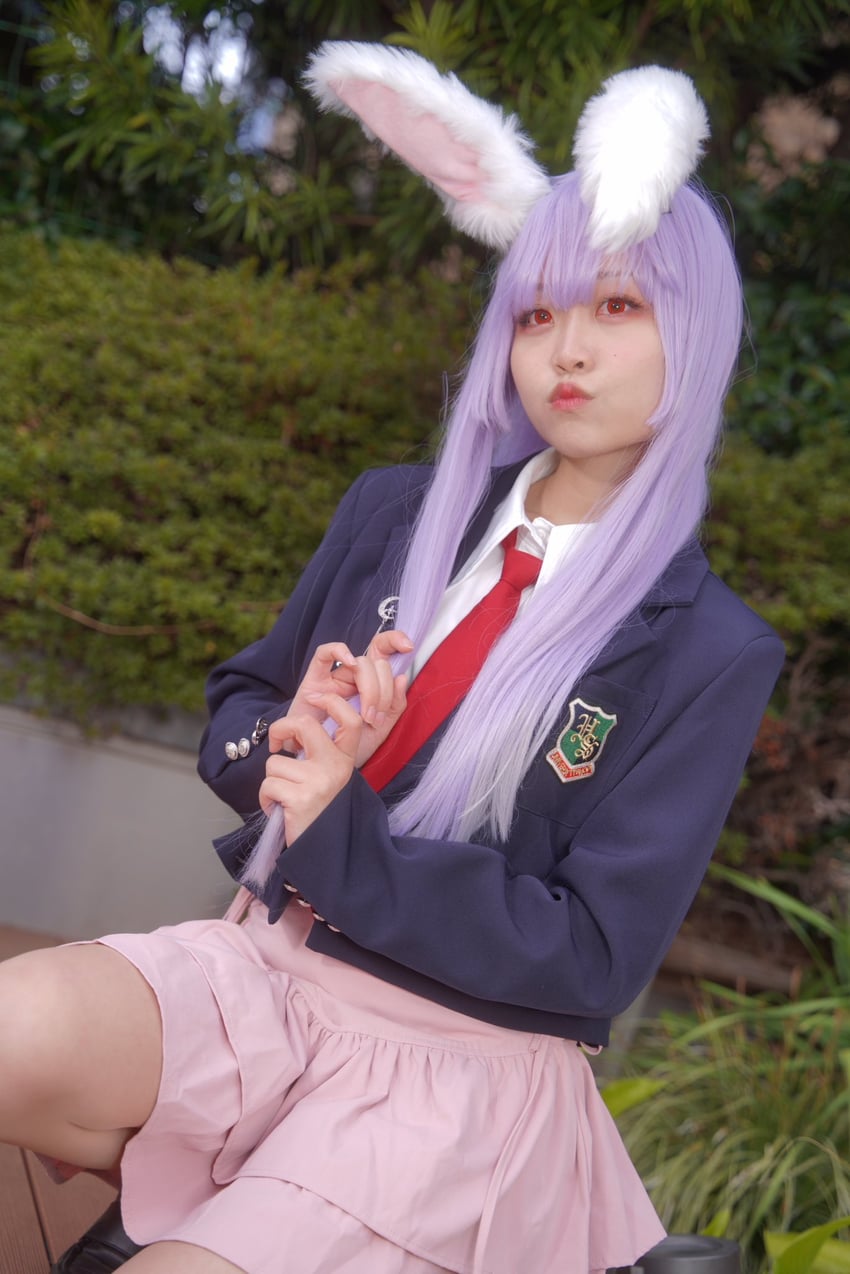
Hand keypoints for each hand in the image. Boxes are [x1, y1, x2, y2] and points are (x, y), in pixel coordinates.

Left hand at [259, 693, 361, 843]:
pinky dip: (266, 798)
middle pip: (304, 724)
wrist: (322, 852)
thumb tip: (290, 731)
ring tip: (284, 798)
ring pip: (275, 762)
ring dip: (272, 781)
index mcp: (345, 760)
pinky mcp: (300, 798)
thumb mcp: (327, 779)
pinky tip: (280, 810)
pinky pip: (268, 785)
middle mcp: (336, 766)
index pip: (350, 719)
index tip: (315, 697)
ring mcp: (319, 781)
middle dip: (280, 728)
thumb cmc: (319, 812)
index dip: (332, 701)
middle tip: (278, 744)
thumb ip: (318, 754)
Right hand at [290, 631, 411, 765]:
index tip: (408, 647)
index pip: (383, 653)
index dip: (395, 641)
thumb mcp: (380, 729)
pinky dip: (338, 651)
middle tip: (375, 719)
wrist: (321, 765)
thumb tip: (402, 677)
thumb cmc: (347, 747)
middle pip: (375, 664)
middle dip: (382, 692)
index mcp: (370, 684)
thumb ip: (394, 706)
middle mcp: (353, 678)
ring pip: (359, 663)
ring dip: (369, 688)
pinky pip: (323, 654)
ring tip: (364, 717)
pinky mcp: (313, 682)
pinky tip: (350, 663)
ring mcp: (333, 678)